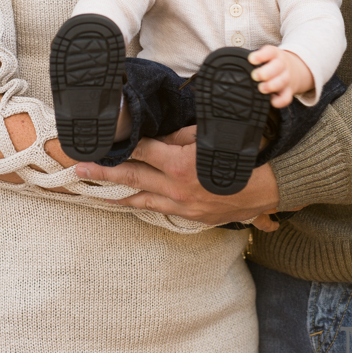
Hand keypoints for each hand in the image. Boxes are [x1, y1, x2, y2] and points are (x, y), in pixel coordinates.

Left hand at [75, 126, 280, 225]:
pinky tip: (127, 203)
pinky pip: (160, 209)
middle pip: (132, 177)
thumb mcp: (210, 136)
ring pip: (141, 198)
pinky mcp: (192, 216)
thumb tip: (161, 136)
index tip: (101, 141)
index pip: (142, 150)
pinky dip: (142, 204)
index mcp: (181, 164)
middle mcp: (177, 188)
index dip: (121, 144)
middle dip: (104, 173)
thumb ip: (181, 137)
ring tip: (92, 191)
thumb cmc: (243, 154)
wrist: (272, 185)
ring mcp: (183, 205)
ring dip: (115, 194)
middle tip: (79, 169)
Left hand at [248, 46, 313, 107]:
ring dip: (272, 85)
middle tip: (255, 76)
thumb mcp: (267, 56)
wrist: (296, 69)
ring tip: (261, 89)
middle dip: (265, 72)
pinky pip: (286, 98)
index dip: (261, 55)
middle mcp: (282, 65)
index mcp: (275, 54)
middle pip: (278, 66)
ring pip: (283, 81)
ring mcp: (287, 78)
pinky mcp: (289, 91)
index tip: (251, 60)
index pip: (270, 52)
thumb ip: (255, 60)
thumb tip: (237, 66)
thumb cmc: (273, 63)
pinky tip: (270, 100)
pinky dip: (279, 101)